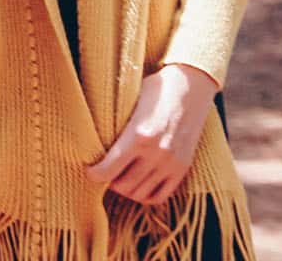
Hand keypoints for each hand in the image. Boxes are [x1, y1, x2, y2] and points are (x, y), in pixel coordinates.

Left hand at [85, 64, 217, 204]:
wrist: (191, 85)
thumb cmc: (156, 89)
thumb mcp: (130, 101)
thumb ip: (116, 124)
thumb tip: (91, 139)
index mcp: (139, 135)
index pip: (108, 170)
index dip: (94, 174)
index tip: (89, 170)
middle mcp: (156, 153)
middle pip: (123, 185)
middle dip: (109, 181)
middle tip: (105, 173)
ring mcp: (171, 163)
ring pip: (140, 193)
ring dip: (126, 189)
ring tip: (120, 178)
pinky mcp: (182, 168)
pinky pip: (160, 196)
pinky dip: (145, 195)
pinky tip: (138, 184)